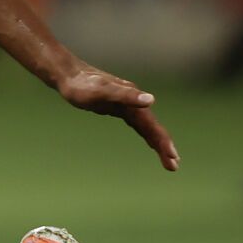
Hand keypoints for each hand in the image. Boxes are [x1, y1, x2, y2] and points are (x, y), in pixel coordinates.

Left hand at [55, 65, 178, 170]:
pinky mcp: (119, 109)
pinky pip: (138, 125)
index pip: (152, 126)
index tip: (172, 157)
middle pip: (153, 129)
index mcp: (134, 100)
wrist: (68, 75)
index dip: (162, 142)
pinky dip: (147, 135)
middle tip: (173, 166)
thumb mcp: (102, 91)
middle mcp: (134, 103)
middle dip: (164, 147)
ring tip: (168, 161)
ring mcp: (127, 106)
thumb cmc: (82, 85)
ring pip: (147, 128)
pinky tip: (151, 143)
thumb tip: (151, 100)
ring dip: (158, 143)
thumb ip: (126, 95)